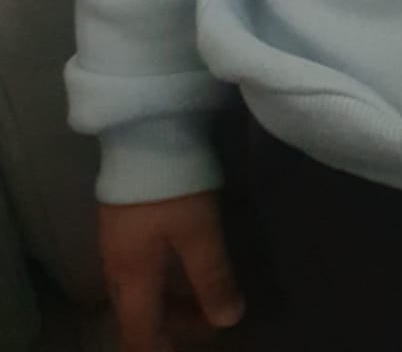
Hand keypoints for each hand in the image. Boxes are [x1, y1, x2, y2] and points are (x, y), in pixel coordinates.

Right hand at [99, 191, 243, 351]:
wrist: (143, 128)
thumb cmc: (173, 185)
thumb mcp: (199, 232)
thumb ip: (212, 278)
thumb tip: (228, 320)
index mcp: (131, 277)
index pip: (138, 334)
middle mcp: (115, 265)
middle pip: (136, 314)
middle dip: (168, 327)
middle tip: (208, 322)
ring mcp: (114, 240)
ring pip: (137, 289)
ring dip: (167, 301)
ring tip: (203, 295)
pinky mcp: (121, 218)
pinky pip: (137, 267)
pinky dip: (161, 278)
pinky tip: (183, 264)